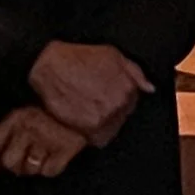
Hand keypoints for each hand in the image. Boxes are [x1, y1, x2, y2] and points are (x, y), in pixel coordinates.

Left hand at [0, 104, 88, 180]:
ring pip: (30, 169)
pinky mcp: (64, 149)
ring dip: (34, 166)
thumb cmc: (52, 112)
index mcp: (16, 119)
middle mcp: (28, 129)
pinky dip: (51, 168)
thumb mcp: (25, 114)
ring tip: (41, 157)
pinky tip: (53, 159)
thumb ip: (7, 130)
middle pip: (9, 162)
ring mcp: (46, 140)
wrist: (84, 105)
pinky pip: (49, 171)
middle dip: (15, 165)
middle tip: (23, 159)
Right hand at [29, 39, 149, 146]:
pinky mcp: (88, 129)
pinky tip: (82, 120)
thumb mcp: (111, 55)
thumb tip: (149, 88)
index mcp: (128, 87)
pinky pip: (99, 139)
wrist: (45, 65)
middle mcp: (119, 103)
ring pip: (111, 128)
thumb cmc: (76, 58)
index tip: (104, 94)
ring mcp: (105, 117)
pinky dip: (92, 133)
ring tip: (85, 108)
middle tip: (92, 100)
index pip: (132, 102)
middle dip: (110, 110)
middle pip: (122, 116)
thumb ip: (134, 72)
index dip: (117, 98)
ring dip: (101, 121)